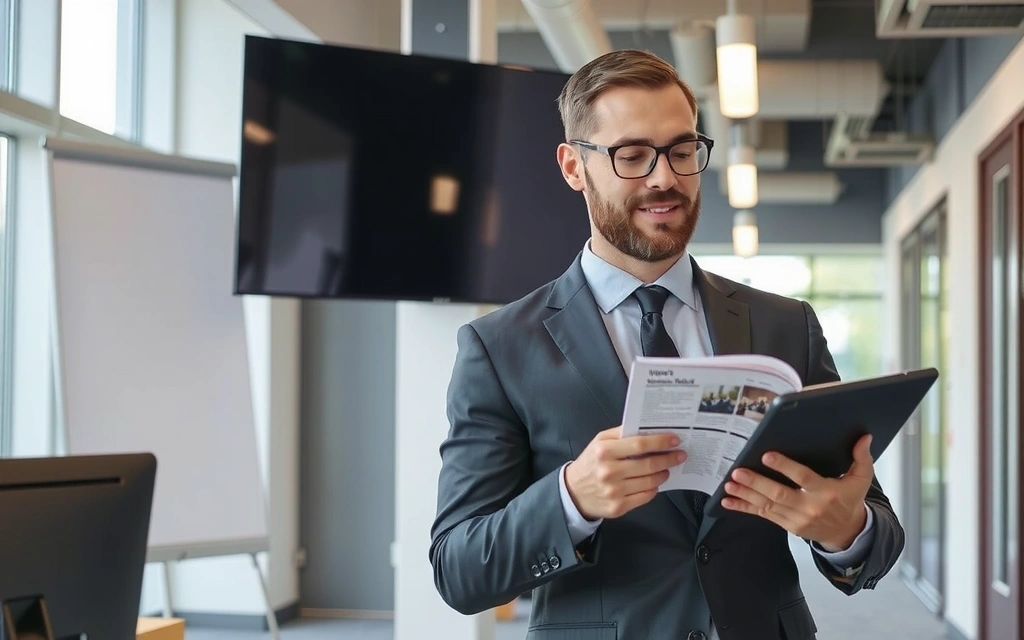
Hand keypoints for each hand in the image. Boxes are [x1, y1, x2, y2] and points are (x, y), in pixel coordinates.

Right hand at [565, 426, 685, 520]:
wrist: (574, 492)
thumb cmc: (591, 463)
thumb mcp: (599, 442)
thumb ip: (621, 433)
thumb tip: (648, 429)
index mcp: (604, 451)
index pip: (640, 444)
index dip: (661, 442)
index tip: (675, 440)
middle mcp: (609, 471)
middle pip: (649, 464)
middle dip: (669, 459)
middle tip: (680, 455)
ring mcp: (614, 491)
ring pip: (650, 481)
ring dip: (663, 474)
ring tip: (666, 469)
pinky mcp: (618, 507)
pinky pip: (645, 496)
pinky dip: (654, 488)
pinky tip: (654, 482)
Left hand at [720, 434, 873, 550]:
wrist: (847, 532)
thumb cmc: (849, 501)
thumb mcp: (861, 480)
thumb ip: (861, 458)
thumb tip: (864, 437)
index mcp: (826, 492)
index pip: (803, 478)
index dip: (785, 467)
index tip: (767, 456)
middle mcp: (809, 507)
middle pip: (779, 494)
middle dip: (757, 483)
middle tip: (738, 471)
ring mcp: (796, 518)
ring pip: (767, 505)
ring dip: (746, 494)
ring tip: (729, 484)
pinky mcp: (787, 525)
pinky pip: (762, 516)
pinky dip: (744, 508)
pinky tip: (728, 502)